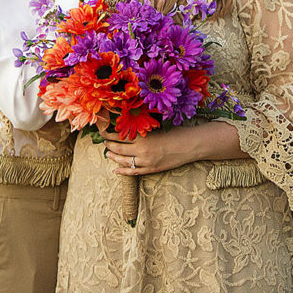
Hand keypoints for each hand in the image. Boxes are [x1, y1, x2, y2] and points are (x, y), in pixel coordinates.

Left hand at [103, 121, 248, 175]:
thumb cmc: (175, 131)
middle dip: (109, 144)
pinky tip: (116, 170)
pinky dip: (123, 171)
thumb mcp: (157, 125)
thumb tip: (129, 120)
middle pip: (119, 148)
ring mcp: (146, 162)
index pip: (119, 135)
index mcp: (143, 137)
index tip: (102, 129)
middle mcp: (142, 151)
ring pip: (124, 161)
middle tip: (103, 140)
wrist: (190, 146)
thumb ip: (143, 125)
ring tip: (107, 153)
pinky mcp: (152, 170)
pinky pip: (134, 172)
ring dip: (114, 157)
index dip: (109, 133)